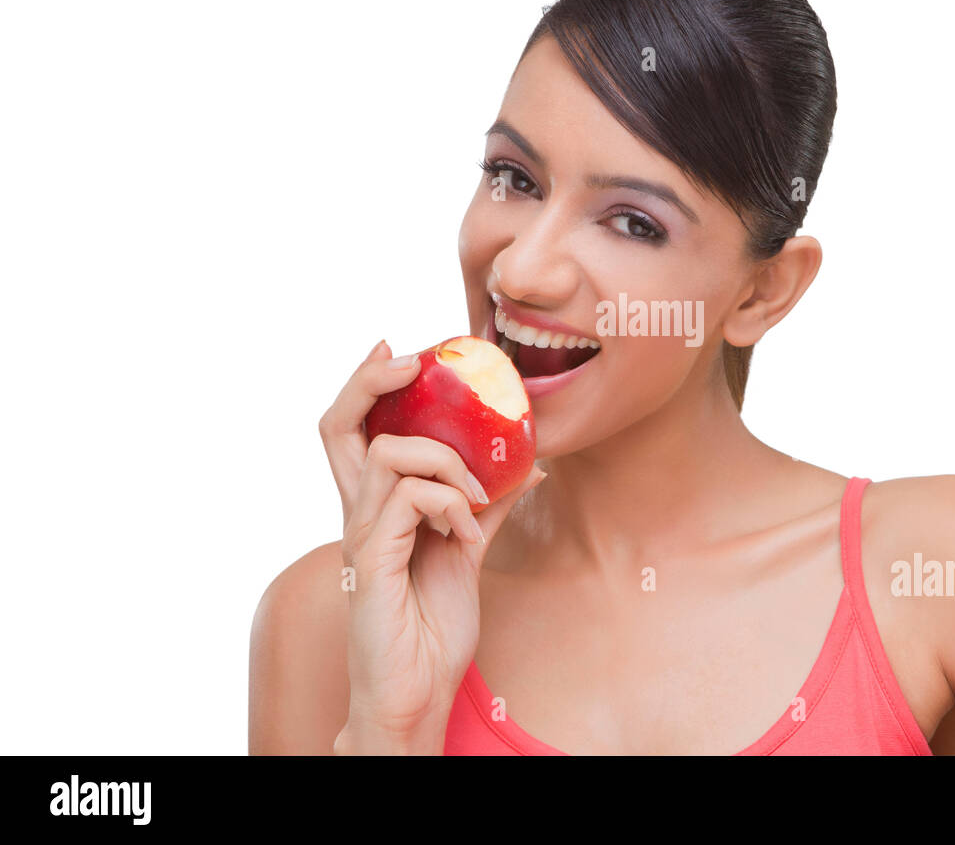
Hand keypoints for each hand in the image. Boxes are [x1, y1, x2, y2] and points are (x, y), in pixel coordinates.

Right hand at [319, 341, 544, 753]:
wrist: (419, 690)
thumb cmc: (433, 626)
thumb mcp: (470, 549)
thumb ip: (490, 504)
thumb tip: (531, 464)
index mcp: (375, 507)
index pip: (352, 430)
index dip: (366, 383)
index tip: (399, 351)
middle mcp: (357, 513)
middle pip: (337, 424)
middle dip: (370, 381)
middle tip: (412, 362)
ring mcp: (360, 535)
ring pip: (391, 452)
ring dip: (448, 465)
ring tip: (477, 502)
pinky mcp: (372, 559)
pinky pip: (411, 498)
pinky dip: (453, 504)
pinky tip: (470, 536)